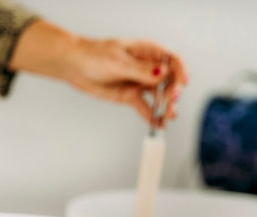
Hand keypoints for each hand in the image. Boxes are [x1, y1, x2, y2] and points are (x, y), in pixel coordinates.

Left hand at [65, 38, 186, 125]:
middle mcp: (147, 67)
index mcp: (148, 52)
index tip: (182, 83)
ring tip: (169, 116)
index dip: (180, 71)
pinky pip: (145, 107)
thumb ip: (141, 70)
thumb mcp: (118, 62)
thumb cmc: (93, 56)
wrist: (74, 66)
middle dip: (173, 91)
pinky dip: (151, 116)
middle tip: (170, 101)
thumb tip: (163, 73)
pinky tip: (158, 125)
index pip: (172, 61)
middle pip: (168, 80)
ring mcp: (139, 82)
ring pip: (159, 95)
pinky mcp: (130, 96)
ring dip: (165, 106)